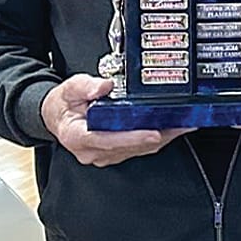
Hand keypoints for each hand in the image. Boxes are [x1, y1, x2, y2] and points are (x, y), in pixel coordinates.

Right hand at [42, 73, 182, 166]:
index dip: (133, 137)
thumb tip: (104, 85)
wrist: (56, 116)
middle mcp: (92, 151)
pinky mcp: (114, 154)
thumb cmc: (63, 104)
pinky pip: (139, 149)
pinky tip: (173, 129)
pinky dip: (158, 139)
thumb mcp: (70, 88)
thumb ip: (85, 86)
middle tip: (181, 125)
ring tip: (184, 125)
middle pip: (130, 146)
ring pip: (138, 150)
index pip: (108, 140)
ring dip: (163, 138)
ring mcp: (104, 155)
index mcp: (77, 136)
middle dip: (158, 136)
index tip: (154, 133)